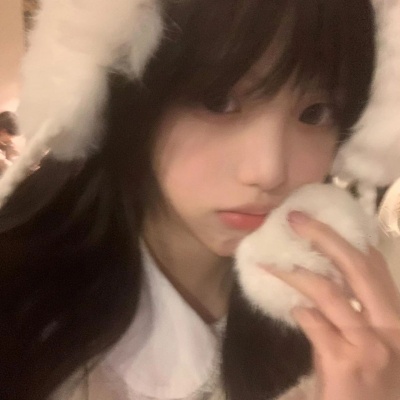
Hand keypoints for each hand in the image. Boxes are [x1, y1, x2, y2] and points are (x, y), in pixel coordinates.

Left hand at [263, 211, 399, 399]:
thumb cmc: (364, 388)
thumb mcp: (363, 344)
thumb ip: (347, 313)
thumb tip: (316, 279)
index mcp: (394, 319)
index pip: (374, 266)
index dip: (349, 238)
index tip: (324, 218)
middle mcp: (390, 328)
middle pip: (357, 267)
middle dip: (324, 237)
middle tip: (294, 219)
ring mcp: (370, 346)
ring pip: (329, 291)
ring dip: (294, 272)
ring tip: (271, 262)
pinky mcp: (346, 363)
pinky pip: (314, 322)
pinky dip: (299, 311)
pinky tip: (291, 308)